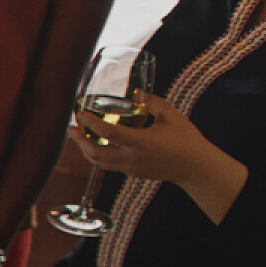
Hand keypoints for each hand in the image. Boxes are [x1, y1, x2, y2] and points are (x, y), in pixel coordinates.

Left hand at [68, 92, 219, 183]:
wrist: (194, 168)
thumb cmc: (186, 139)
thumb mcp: (170, 115)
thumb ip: (151, 102)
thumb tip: (135, 93)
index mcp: (139, 142)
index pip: (107, 133)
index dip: (90, 123)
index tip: (80, 114)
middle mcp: (130, 157)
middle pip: (94, 152)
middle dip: (79, 140)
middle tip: (71, 128)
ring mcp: (129, 168)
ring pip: (98, 162)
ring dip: (85, 150)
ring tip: (78, 137)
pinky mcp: (132, 173)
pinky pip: (108, 165)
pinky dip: (98, 156)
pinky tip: (96, 146)